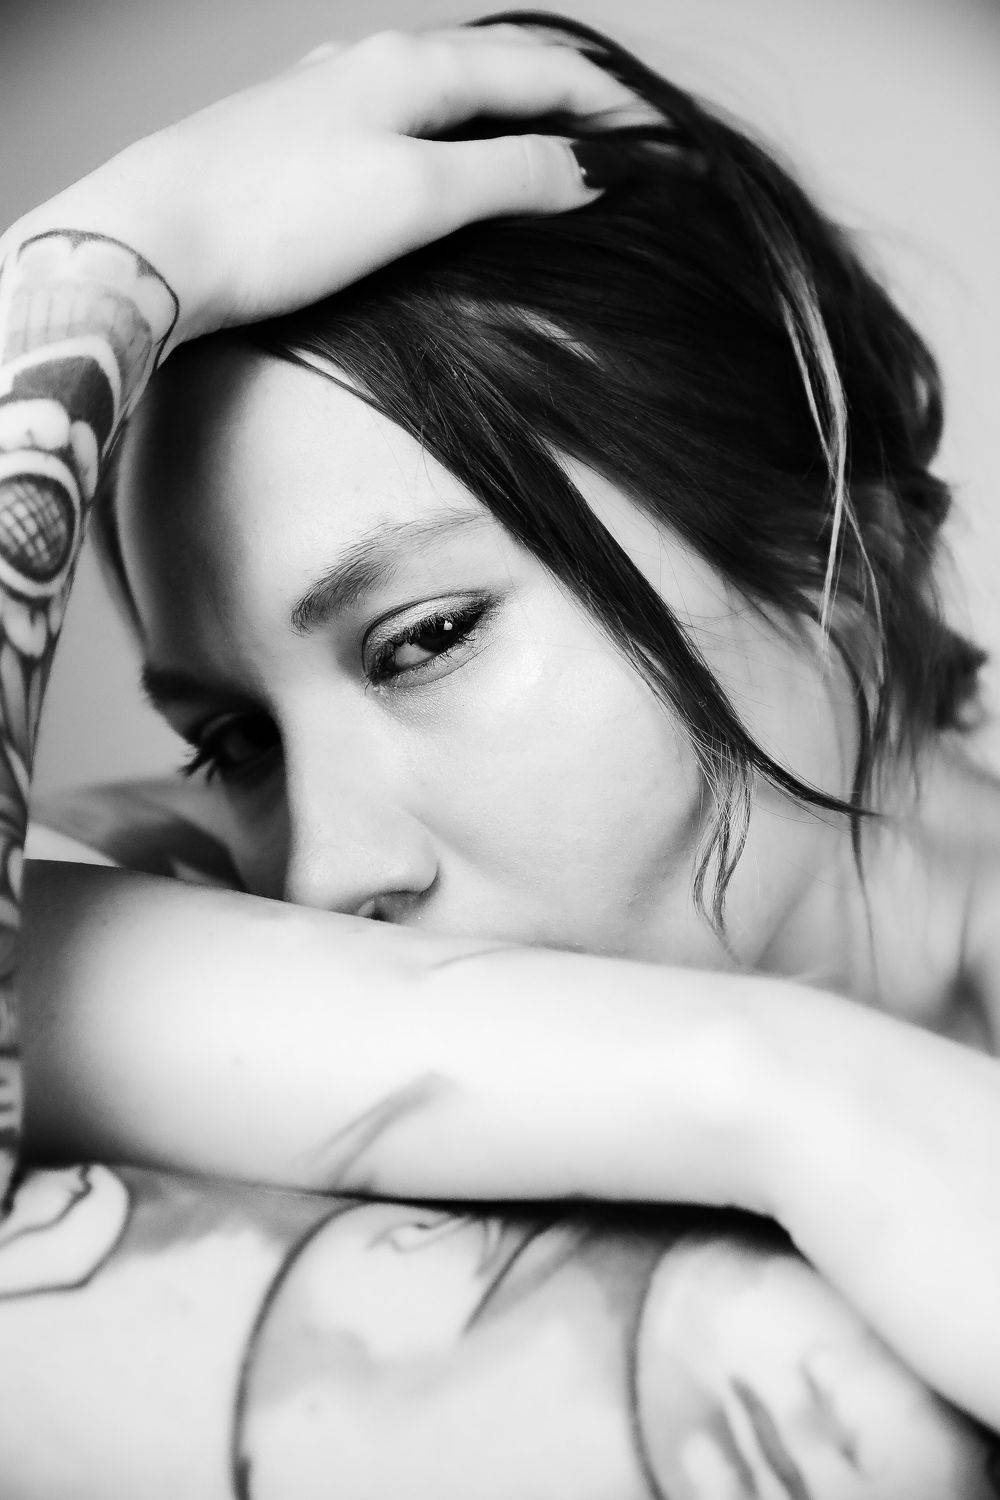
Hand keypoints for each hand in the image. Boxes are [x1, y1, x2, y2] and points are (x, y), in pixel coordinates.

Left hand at [19, 25, 634, 347]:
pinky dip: (449, 138)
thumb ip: (509, 177)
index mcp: (414, 64)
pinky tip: (441, 165)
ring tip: (544, 150)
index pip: (539, 70)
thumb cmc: (283, 216)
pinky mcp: (295, 139)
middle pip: (494, 68)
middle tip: (613, 139)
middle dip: (561, 97)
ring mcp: (327, 96)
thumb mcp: (417, 196)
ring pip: (443, 91)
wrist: (154, 240)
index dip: (607, 105)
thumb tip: (583, 171)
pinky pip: (400, 121)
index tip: (657, 141)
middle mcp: (371, 62)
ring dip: (504, 115)